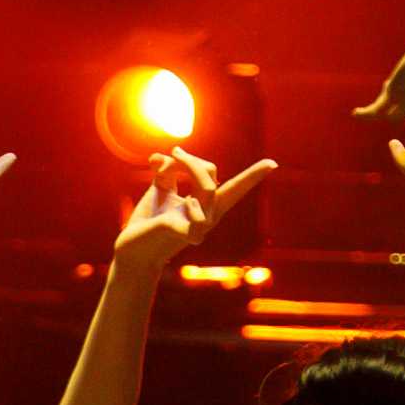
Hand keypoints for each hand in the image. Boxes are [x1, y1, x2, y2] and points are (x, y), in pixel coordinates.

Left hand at [114, 150, 275, 273]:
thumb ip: (165, 169)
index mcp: (206, 205)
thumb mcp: (159, 187)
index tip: (273, 163)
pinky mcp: (189, 234)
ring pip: (207, 186)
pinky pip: (198, 212)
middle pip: (211, 174)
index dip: (253, 176)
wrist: (131, 250)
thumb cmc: (148, 221)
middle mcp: (209, 215)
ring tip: (165, 164)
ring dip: (186, 166)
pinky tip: (178, 207)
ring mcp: (201, 225)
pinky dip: (186, 198)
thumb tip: (159, 156)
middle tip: (171, 154)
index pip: (234, 188)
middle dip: (190, 160)